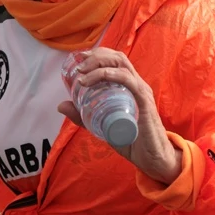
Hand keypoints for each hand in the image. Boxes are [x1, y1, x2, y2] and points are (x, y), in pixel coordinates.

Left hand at [57, 47, 182, 184]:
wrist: (153, 159)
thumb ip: (83, 117)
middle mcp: (136, 84)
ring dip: (99, 65)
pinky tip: (97, 78)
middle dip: (95, 57)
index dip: (96, 55)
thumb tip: (61, 105)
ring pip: (121, 65)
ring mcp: (141, 91)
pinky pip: (128, 80)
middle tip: (78, 67)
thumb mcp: (101, 125)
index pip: (114, 60)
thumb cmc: (131, 141)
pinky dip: (111, 75)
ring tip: (82, 74)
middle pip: (117, 58)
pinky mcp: (144, 101)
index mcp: (129, 86)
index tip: (78, 59)